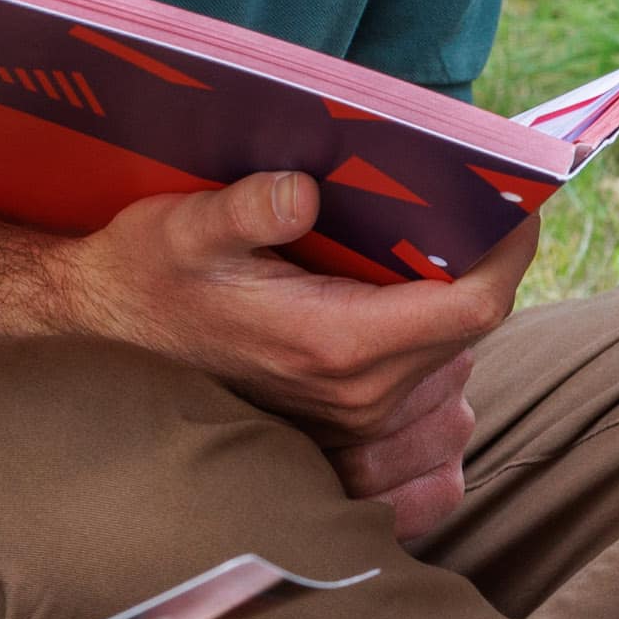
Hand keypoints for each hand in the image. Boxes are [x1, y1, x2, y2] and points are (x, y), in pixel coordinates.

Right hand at [63, 175, 534, 522]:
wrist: (103, 339)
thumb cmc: (145, 276)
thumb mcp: (182, 229)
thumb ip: (244, 210)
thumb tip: (305, 190)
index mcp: (336, 344)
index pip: (474, 307)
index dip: (511, 251)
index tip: (515, 203)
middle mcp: (360, 395)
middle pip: (475, 330)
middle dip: (483, 265)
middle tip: (466, 205)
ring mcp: (358, 420)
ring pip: (457, 361)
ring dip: (457, 308)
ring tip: (425, 249)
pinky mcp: (349, 428)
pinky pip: (434, 398)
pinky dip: (440, 352)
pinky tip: (410, 311)